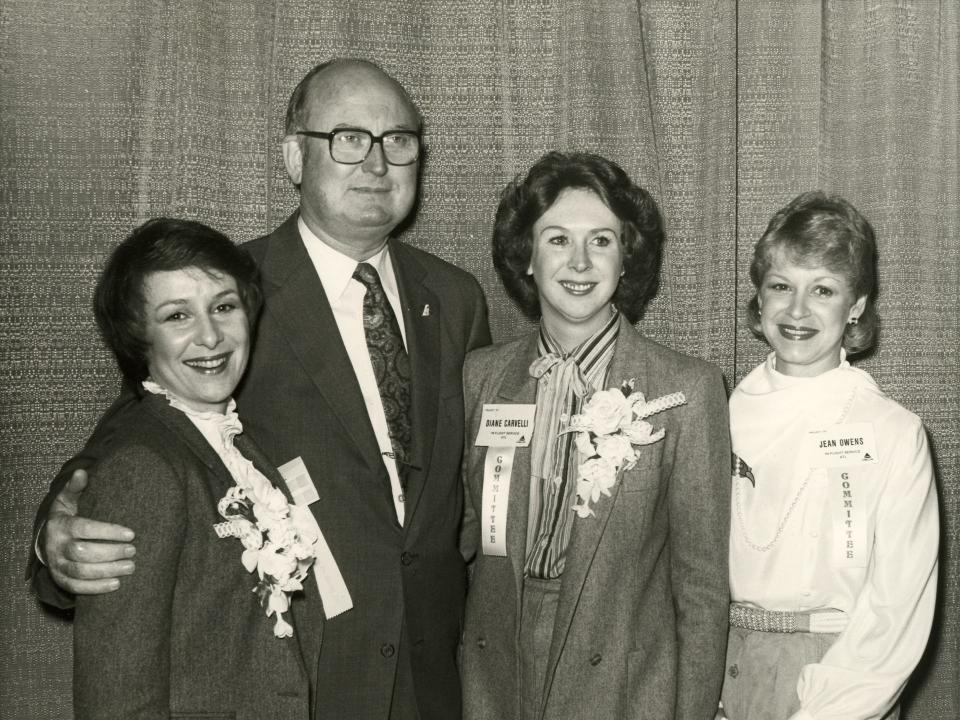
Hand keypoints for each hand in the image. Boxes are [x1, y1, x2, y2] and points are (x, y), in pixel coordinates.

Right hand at [43, 469, 136, 593]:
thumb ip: (76, 487)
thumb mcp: (68, 500)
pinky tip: (116, 584)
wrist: (48, 540)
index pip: (83, 528)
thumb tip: (83, 472)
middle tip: (134, 551)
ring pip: (80, 572)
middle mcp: (56, 546)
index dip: (108, 532)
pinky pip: (76, 587)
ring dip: (107, 571)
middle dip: (110, 553)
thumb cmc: (67, 516)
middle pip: (82, 553)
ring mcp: (57, 565)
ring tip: (131, 567)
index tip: (132, 534)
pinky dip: (96, 588)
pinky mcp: (60, 580)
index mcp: (60, 525)